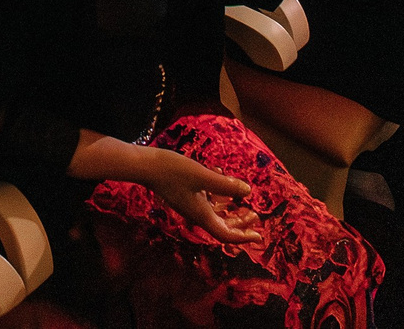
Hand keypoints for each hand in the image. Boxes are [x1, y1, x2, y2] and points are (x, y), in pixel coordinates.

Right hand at [138, 148, 264, 243]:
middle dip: (239, 222)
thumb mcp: (202, 175)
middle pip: (221, 225)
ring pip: (215, 212)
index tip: (258, 235)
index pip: (225, 234)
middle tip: (254, 215)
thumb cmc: (172, 171)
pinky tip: (221, 175)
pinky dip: (217, 193)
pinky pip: (206, 199)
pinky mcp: (185, 194)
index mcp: (201, 214)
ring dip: (230, 207)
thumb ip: (225, 185)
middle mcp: (196, 213)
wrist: (146, 166)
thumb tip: (247, 191)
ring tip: (242, 197)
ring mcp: (190, 204)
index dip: (243, 237)